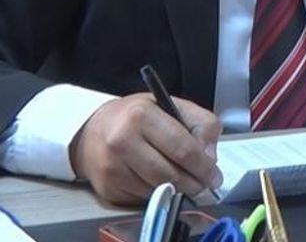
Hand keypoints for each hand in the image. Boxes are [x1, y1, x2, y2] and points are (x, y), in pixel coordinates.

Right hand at [68, 93, 222, 205]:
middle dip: (194, 183)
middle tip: (205, 184)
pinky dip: (157, 194)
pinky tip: (158, 181)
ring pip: (159, 190)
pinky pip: (143, 199)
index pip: (182, 148)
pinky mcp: (108, 188)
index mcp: (141, 115)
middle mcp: (122, 141)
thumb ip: (200, 123)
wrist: (92, 131)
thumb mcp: (171, 106)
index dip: (203, 165)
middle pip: (171, 174)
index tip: (214, 174)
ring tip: (184, 181)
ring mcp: (112, 167)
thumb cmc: (135, 117)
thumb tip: (210, 156)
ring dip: (177, 190)